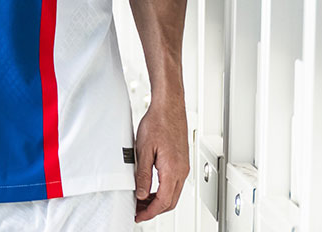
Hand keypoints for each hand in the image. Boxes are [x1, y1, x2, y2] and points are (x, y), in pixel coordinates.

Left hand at [133, 96, 189, 222]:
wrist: (169, 106)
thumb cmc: (158, 122)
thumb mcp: (144, 150)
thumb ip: (143, 175)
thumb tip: (141, 194)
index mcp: (172, 170)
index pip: (163, 202)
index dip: (149, 212)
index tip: (139, 216)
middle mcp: (182, 171)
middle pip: (170, 202)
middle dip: (154, 210)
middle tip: (138, 211)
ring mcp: (183, 166)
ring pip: (173, 193)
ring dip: (159, 201)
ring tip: (142, 201)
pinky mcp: (182, 161)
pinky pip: (174, 183)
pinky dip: (163, 191)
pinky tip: (152, 187)